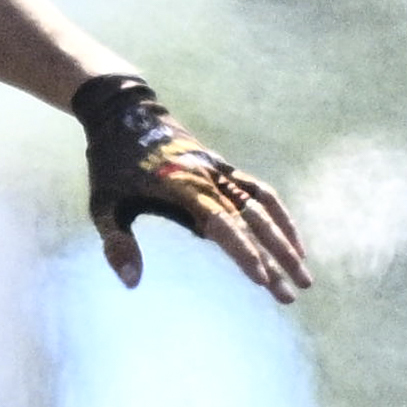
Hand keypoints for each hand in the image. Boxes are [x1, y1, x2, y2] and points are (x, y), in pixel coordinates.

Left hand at [72, 75, 309, 302]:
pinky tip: (289, 239)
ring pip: (263, 207)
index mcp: (182, 188)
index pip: (222, 225)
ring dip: (286, 239)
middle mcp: (209, 179)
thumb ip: (117, 244)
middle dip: (277, 258)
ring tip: (303, 272)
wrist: (123, 113)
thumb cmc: (110, 165)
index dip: (243, 252)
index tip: (262, 279)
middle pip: (252, 222)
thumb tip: (131, 284)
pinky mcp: (224, 168)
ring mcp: (220, 171)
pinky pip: (260, 192)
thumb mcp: (103, 206)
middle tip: (295, 293)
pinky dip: (280, 214)